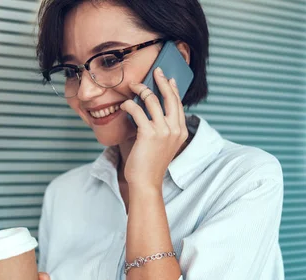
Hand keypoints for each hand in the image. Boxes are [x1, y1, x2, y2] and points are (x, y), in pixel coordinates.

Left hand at [120, 67, 188, 187]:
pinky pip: (138, 111)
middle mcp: (175, 129)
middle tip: (156, 71)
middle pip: (170, 97)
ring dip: (141, 90)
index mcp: (181, 132)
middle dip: (162, 81)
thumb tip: (153, 109)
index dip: (173, 89)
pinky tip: (123, 105)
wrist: (146, 182)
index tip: (168, 79)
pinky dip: (129, 105)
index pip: (178, 104)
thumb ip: (164, 129)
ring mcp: (163, 131)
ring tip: (133, 86)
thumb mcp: (164, 145)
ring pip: (153, 100)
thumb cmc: (151, 165)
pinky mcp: (149, 133)